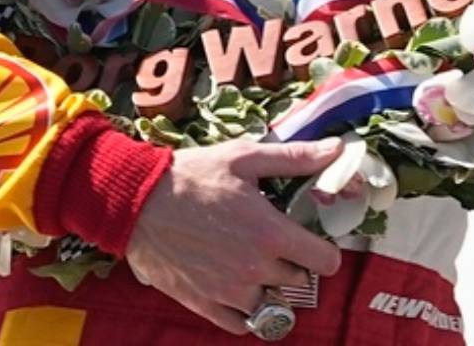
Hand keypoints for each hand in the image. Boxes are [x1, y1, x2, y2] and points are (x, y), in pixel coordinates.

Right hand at [125, 136, 345, 334]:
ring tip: (256, 263)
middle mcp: (255, 269)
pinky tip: (238, 287)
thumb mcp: (245, 157)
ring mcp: (229, 292)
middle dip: (295, 263)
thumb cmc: (192, 175)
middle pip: (299, 281)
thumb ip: (295, 158)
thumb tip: (337, 150)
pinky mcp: (204, 304)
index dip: (326, 250)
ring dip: (270, 287)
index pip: (325, 262)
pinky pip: (241, 324)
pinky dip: (245, 311)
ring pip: (272, 304)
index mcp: (271, 234)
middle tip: (278, 243)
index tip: (313, 240)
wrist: (137, 202)